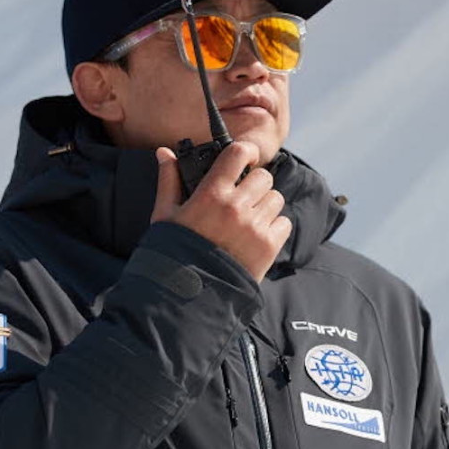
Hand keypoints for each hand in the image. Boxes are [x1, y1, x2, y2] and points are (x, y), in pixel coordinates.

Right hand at [151, 142, 291, 282]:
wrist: (188, 296)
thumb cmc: (173, 253)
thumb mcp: (165, 215)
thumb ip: (169, 180)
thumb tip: (164, 152)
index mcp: (211, 194)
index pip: (238, 153)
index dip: (246, 152)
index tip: (246, 158)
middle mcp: (236, 207)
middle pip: (264, 177)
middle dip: (255, 184)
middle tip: (243, 198)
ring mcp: (255, 227)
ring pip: (276, 199)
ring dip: (265, 205)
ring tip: (248, 221)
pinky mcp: (269, 246)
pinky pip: (284, 223)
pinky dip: (274, 227)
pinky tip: (255, 238)